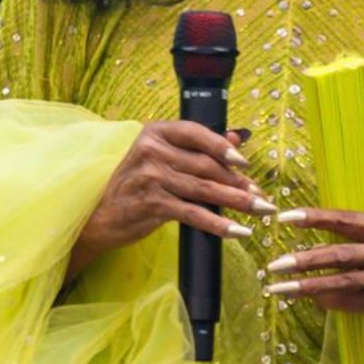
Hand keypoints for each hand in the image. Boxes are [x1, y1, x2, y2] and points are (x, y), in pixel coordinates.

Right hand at [67, 123, 269, 281]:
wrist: (102, 216)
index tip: (245, 162)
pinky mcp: (153, 205)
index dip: (223, 147)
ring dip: (237, 201)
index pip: (196, 133)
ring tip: (260, 210)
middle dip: (237, 181)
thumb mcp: (161, 157)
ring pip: (204, 189)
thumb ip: (197, 147)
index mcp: (155, 133)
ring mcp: (151, 178)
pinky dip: (219, 224)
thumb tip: (237, 138)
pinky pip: (194, 214)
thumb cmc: (137, 184)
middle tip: (261, 194)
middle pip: (205, 165)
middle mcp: (151, 151)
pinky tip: (238, 230)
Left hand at [263, 209, 363, 353]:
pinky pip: (350, 301)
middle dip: (303, 259)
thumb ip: (361, 235)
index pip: (344, 219)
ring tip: (280, 287)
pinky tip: (310, 299)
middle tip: (274, 264)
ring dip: (307, 286)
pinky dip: (328, 300)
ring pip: (340, 282)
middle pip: (338, 254)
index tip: (284, 218)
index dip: (313, 218)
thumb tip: (316, 240)